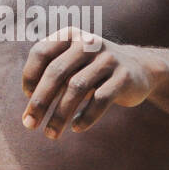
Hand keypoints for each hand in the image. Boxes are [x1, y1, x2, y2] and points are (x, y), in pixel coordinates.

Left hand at [21, 26, 158, 138]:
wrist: (140, 68)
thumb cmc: (94, 71)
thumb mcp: (73, 66)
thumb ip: (51, 79)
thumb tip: (30, 111)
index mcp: (71, 36)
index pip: (41, 52)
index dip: (30, 76)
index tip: (28, 97)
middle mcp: (89, 43)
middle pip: (56, 72)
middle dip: (40, 101)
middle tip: (29, 124)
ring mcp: (108, 58)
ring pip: (76, 88)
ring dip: (60, 115)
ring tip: (51, 134)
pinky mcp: (124, 77)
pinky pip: (100, 99)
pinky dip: (85, 117)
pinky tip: (76, 127)